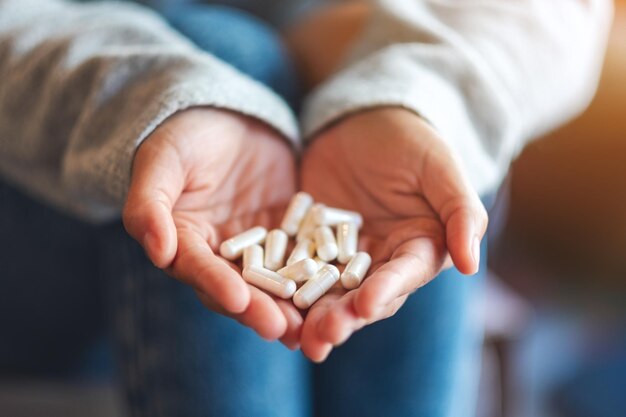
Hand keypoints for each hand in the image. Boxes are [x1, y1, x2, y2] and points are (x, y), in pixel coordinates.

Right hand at [123, 108, 301, 347]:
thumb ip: (150, 204)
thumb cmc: (185, 134)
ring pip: (272, 283)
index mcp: (183, 241)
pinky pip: (302, 258)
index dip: (214, 284)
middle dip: (258, 309)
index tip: (236, 299)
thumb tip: (155, 250)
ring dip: (288, 307)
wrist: (229, 116)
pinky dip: (315, 278)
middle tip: (282, 329)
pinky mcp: (287, 237)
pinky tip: (335, 295)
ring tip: (310, 327)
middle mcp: (219, 254)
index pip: (197, 268)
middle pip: (236, 287)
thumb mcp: (162, 160)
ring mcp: (256, 248)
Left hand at [299, 108, 487, 360]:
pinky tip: (265, 302)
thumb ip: (460, 212)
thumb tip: (471, 264)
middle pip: (363, 296)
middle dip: (344, 317)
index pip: (403, 275)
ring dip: (312, 316)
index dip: (386, 291)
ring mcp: (341, 257)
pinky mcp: (308, 245)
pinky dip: (283, 287)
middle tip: (323, 336)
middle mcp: (380, 261)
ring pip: (327, 293)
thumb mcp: (439, 168)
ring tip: (296, 337)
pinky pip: (293, 267)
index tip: (367, 305)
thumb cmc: (410, 139)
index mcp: (417, 248)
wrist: (363, 120)